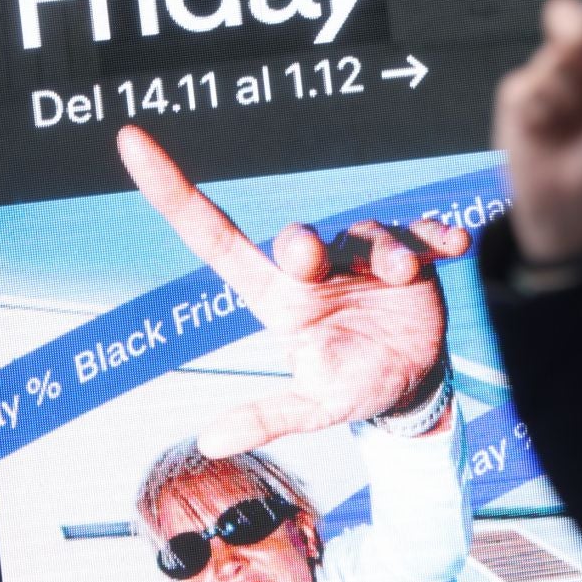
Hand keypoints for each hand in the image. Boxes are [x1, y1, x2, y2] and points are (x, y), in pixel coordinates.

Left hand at [117, 125, 470, 455]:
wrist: (414, 382)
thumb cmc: (352, 383)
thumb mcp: (316, 405)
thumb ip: (270, 416)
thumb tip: (210, 441)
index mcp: (279, 296)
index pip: (212, 235)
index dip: (170, 189)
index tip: (128, 141)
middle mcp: (318, 267)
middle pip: (297, 238)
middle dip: (302, 242)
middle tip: (310, 260)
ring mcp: (365, 257)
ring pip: (368, 234)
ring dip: (387, 251)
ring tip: (407, 275)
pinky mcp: (414, 255)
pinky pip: (421, 232)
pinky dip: (436, 235)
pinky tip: (453, 246)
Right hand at [493, 0, 581, 261]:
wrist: (565, 198)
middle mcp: (574, 68)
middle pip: (566, 25)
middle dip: (574, 38)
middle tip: (581, 43)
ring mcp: (544, 79)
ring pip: (548, 63)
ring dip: (560, 93)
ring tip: (566, 123)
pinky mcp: (516, 97)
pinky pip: (524, 88)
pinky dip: (537, 109)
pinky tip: (542, 130)